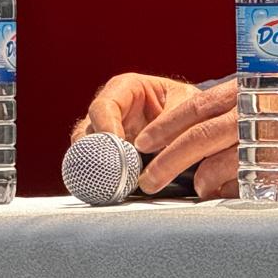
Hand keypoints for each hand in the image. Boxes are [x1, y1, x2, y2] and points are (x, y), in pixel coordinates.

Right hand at [70, 73, 236, 197]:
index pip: (103, 106)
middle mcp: (107, 111)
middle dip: (96, 153)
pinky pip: (97, 170)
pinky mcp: (108, 157)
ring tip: (117, 182)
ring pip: (85, 155)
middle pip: (85, 133)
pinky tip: (118, 188)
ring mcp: (104, 135)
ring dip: (99, 169)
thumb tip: (158, 144)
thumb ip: (173, 117)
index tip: (118, 144)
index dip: (106, 126)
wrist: (192, 117)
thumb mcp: (185, 100)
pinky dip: (105, 179)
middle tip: (114, 169)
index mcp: (123, 89)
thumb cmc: (186, 101)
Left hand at [134, 87, 277, 198]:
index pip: (196, 106)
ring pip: (220, 159)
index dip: (165, 126)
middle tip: (149, 177)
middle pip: (201, 135)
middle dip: (168, 159)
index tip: (143, 142)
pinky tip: (219, 188)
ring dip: (197, 177)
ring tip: (190, 186)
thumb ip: (229, 110)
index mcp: (247, 89)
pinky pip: (243, 178)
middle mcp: (255, 109)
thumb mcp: (263, 94)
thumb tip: (187, 136)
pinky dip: (227, 185)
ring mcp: (269, 136)